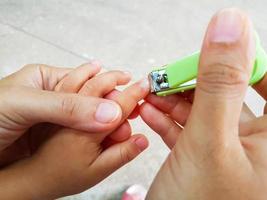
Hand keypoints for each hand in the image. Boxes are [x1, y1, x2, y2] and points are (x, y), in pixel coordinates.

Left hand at [0, 62, 127, 154]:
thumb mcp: (22, 104)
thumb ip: (67, 106)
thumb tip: (110, 111)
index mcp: (48, 80)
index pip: (87, 80)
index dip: (110, 86)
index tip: (133, 93)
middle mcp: (55, 98)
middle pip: (92, 99)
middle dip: (114, 105)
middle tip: (135, 112)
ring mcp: (56, 121)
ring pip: (90, 120)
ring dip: (109, 124)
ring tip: (127, 126)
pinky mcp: (55, 140)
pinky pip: (81, 137)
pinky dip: (97, 139)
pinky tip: (109, 139)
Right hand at [141, 8, 266, 198]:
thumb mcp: (209, 141)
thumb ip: (221, 82)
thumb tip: (230, 25)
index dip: (246, 60)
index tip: (216, 50)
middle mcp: (258, 146)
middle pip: (232, 92)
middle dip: (197, 81)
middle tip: (172, 73)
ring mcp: (228, 153)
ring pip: (205, 110)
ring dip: (175, 99)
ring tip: (152, 91)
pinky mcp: (204, 160)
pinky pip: (189, 130)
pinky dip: (168, 118)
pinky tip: (150, 110)